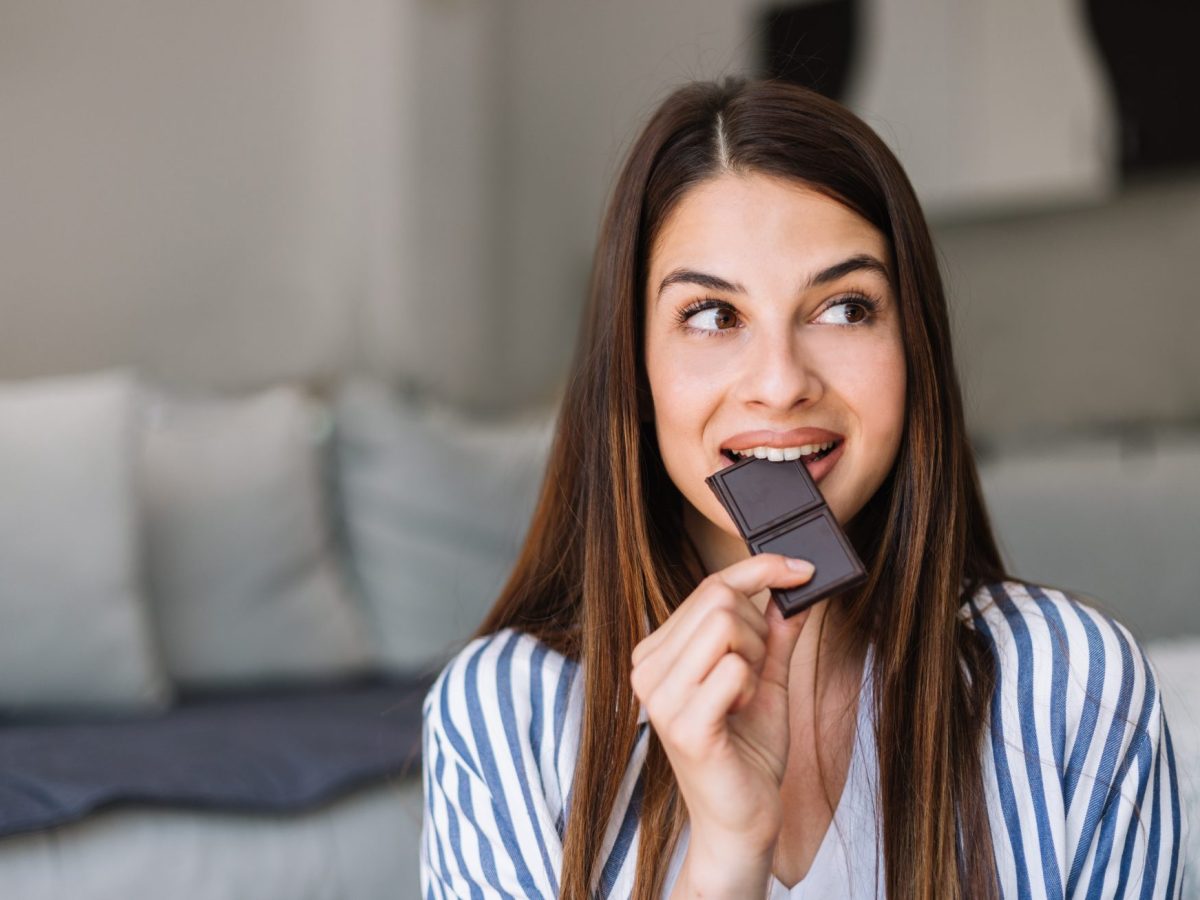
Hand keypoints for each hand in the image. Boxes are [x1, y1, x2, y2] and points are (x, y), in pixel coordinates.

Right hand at [630, 554, 813, 876]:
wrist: (742, 820)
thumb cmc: (747, 752)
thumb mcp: (766, 679)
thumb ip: (775, 633)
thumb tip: (794, 587)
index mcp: (659, 653)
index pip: (709, 587)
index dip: (760, 568)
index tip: (802, 568)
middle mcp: (648, 669)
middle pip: (719, 599)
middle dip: (758, 628)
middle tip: (759, 671)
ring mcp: (660, 697)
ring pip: (725, 624)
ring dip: (755, 656)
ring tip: (746, 695)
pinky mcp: (683, 725)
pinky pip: (735, 669)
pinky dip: (753, 687)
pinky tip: (740, 716)